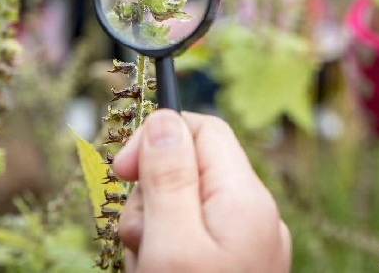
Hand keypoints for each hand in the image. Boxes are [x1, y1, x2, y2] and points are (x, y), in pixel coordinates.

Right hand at [113, 110, 290, 271]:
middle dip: (150, 199)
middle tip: (140, 243)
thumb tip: (164, 119)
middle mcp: (256, 215)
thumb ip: (168, 179)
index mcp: (245, 198)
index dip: (156, 138)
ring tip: (148, 270)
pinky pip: (196, 240)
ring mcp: (251, 244)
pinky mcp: (240, 266)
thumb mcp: (171, 244)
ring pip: (186, 209)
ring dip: (155, 232)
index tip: (122, 172)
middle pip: (190, 171)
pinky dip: (170, 254)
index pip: (204, 129)